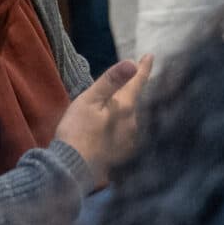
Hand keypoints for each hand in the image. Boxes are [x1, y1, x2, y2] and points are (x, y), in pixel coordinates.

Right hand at [53, 57, 151, 183]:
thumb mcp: (90, 100)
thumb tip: (131, 63)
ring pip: (130, 118)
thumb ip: (111, 81)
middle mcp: (134, 123)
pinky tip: (109, 130)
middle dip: (129, 92)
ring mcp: (130, 140)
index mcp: (126, 107)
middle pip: (134, 101)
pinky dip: (119, 127)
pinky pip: (125, 133)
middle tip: (123, 83)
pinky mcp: (123, 154)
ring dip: (123, 111)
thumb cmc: (78, 131)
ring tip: (112, 108)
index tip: (150, 56)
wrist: (73, 168)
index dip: (143, 68)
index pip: (138, 82)